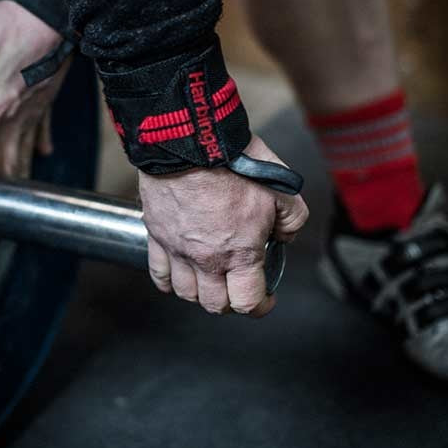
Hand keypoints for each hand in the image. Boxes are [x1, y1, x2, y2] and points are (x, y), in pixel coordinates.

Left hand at [0, 0, 69, 221]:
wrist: (54, 11)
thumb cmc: (12, 25)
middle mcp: (14, 119)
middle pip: (1, 167)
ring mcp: (32, 112)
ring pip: (21, 156)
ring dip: (14, 179)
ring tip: (9, 201)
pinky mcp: (45, 100)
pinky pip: (40, 134)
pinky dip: (35, 150)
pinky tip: (37, 156)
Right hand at [139, 135, 308, 316]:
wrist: (191, 141)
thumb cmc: (234, 161)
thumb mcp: (282, 189)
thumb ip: (291, 221)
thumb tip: (284, 236)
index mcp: (240, 252)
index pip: (247, 302)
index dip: (259, 307)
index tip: (265, 299)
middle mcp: (206, 258)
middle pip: (214, 304)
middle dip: (230, 302)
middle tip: (237, 288)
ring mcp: (177, 248)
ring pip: (185, 293)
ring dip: (199, 293)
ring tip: (209, 280)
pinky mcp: (157, 234)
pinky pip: (158, 273)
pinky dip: (168, 281)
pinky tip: (178, 274)